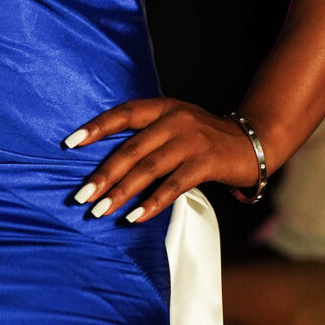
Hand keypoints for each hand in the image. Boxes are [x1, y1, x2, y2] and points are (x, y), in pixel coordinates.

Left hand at [62, 97, 260, 225]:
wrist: (253, 142)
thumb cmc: (205, 138)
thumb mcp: (176, 125)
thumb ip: (147, 135)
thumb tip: (106, 163)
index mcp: (163, 107)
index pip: (124, 114)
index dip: (97, 127)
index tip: (70, 143)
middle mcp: (175, 119)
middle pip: (131, 148)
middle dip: (103, 174)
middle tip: (81, 195)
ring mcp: (192, 140)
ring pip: (148, 168)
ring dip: (121, 193)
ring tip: (100, 211)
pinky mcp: (206, 162)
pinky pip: (173, 186)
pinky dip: (152, 203)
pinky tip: (135, 218)